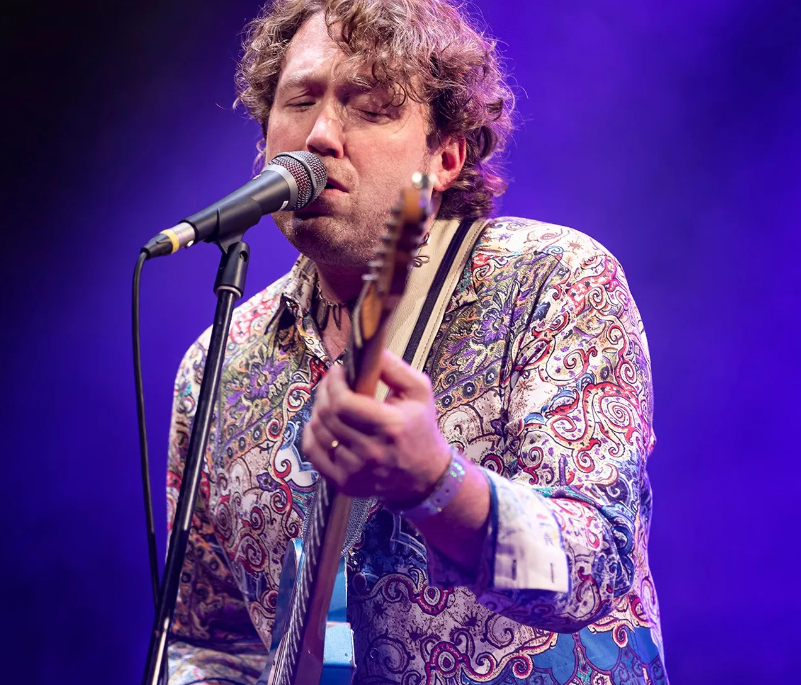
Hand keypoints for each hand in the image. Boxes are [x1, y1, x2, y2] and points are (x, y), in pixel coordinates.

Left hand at [302, 349, 451, 503]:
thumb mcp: (419, 391)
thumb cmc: (420, 427)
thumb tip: (368, 349)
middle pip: (327, 415)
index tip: (337, 371)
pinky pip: (313, 453)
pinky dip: (311, 434)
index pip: (343, 403)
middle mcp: (371, 451)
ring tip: (329, 402)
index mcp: (390, 426)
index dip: (333, 383)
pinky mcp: (344, 483)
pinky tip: (322, 424)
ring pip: (318, 432)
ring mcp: (355, 470)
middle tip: (331, 382)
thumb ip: (394, 367)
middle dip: (323, 392)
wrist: (425, 474)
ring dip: (318, 411)